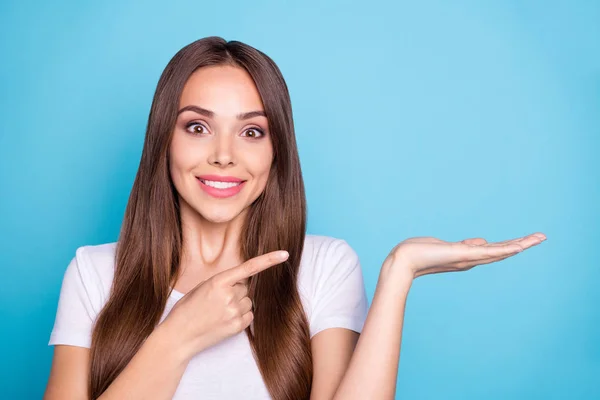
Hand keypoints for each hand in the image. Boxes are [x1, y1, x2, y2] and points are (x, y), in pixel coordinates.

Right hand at [161, 250, 289, 357]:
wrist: (179, 336)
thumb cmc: (187, 309)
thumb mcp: (202, 287)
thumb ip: (223, 282)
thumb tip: (242, 283)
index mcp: (218, 282)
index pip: (249, 267)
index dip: (269, 260)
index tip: (284, 254)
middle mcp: (229, 296)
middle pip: (245, 287)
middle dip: (236, 290)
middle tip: (217, 300)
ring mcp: (234, 312)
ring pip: (248, 301)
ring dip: (238, 303)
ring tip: (218, 311)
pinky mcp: (238, 326)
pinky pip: (249, 315)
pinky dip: (241, 316)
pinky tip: (224, 320)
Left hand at [384, 232, 546, 279]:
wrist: (403, 261)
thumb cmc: (420, 253)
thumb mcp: (446, 246)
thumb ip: (465, 245)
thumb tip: (481, 241)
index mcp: (467, 257)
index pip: (494, 250)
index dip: (511, 245)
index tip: (526, 240)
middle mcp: (470, 260)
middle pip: (502, 251)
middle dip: (523, 244)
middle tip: (542, 237)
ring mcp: (468, 258)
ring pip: (499, 251)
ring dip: (520, 244)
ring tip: (539, 238)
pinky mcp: (462, 255)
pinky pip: (487, 252)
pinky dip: (504, 249)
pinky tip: (518, 246)